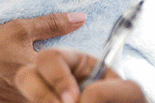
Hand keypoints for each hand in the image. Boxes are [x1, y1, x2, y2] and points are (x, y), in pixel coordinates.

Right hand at [0, 13, 86, 102]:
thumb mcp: (20, 29)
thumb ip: (53, 24)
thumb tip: (80, 18)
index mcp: (39, 72)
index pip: (72, 79)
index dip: (81, 77)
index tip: (85, 74)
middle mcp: (32, 92)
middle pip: (62, 93)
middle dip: (71, 87)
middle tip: (74, 80)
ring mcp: (22, 102)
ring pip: (48, 99)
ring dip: (55, 92)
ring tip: (60, 84)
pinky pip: (32, 102)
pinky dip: (40, 96)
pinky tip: (41, 89)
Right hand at [16, 49, 147, 102]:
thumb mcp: (129, 92)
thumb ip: (108, 92)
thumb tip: (82, 102)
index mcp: (74, 64)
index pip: (51, 57)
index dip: (57, 77)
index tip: (73, 99)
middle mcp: (54, 81)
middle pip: (25, 75)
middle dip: (40, 94)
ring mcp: (47, 98)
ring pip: (25, 98)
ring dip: (40, 101)